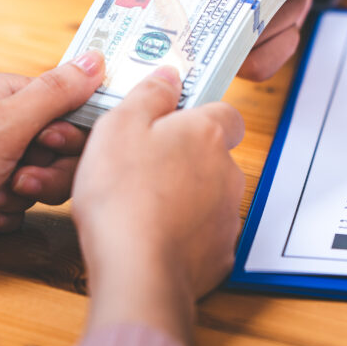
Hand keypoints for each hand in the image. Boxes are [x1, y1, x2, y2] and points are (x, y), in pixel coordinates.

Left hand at [0, 52, 105, 258]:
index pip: (69, 111)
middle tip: (18, 179)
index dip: (69, 136)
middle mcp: (2, 124)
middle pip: (59, 151)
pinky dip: (5, 213)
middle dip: (44, 173)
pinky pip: (18, 206)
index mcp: (8, 96)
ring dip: (21, 196)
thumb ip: (56, 94)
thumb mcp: (5, 123)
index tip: (50, 146)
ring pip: (40, 182)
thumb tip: (97, 61)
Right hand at [71, 66, 245, 345]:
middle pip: (213, 156)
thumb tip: (170, 75)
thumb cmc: (124, 194)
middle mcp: (227, 171)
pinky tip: (152, 238)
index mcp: (206, 133)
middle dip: (184, 160)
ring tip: (140, 207)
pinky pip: (203, 235)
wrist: (138, 270)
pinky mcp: (220, 254)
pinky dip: (183, 235)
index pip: (223, 113)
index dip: (197, 117)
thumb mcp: (119, 126)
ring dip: (183, 197)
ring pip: (209, 196)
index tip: (169, 123)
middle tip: (142, 168)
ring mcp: (227, 215)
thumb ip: (149, 94)